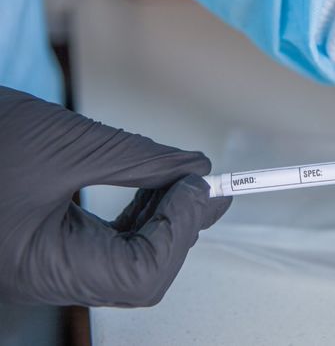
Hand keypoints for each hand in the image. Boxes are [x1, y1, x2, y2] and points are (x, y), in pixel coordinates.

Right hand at [0, 87, 231, 306]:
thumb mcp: (68, 144)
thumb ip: (141, 161)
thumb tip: (195, 170)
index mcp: (41, 267)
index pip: (142, 274)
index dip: (180, 230)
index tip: (200, 186)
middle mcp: (45, 279)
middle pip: (141, 274)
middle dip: (179, 227)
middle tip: (203, 185)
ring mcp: (48, 266)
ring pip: (130, 262)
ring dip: (164, 222)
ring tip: (181, 181)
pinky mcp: (50, 249)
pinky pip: (111, 247)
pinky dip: (140, 219)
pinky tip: (152, 188)